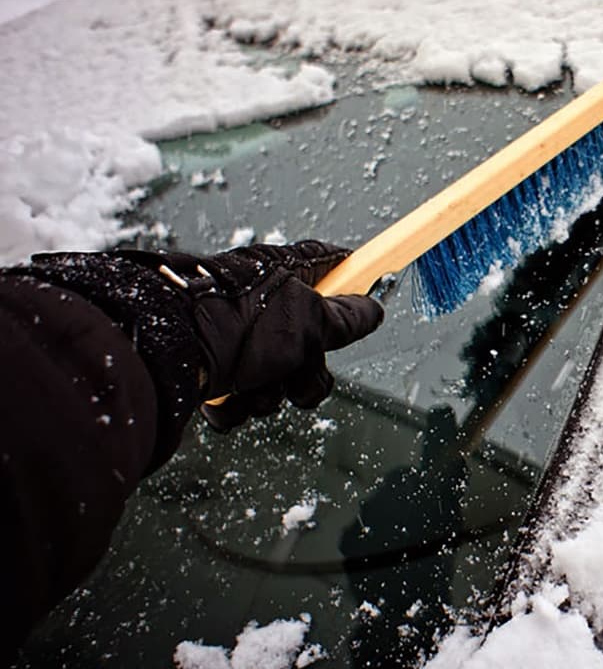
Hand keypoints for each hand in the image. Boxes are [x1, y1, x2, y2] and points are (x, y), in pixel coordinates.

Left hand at [132, 241, 383, 430]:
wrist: (164, 353)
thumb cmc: (231, 322)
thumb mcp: (308, 320)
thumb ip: (345, 319)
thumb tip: (371, 309)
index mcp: (284, 275)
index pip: (331, 264)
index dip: (351, 278)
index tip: (368, 289)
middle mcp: (260, 304)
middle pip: (311, 343)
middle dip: (307, 371)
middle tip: (296, 371)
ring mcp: (234, 338)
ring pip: (277, 378)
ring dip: (271, 392)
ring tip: (252, 384)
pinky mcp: (210, 370)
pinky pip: (242, 397)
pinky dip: (236, 404)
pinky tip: (225, 394)